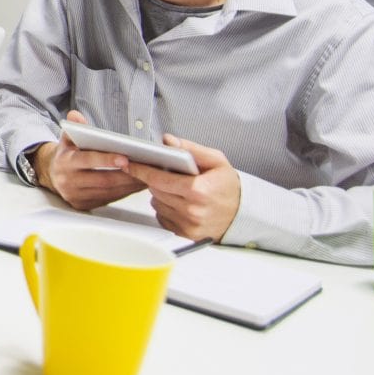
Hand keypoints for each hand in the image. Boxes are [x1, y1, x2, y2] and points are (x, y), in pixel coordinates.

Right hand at [34, 110, 147, 209]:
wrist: (52, 176)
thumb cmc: (67, 154)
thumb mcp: (68, 138)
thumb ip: (74, 127)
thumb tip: (75, 115)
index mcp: (65, 162)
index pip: (88, 161)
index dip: (107, 160)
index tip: (125, 159)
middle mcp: (68, 181)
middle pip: (103, 180)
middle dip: (127, 175)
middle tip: (146, 168)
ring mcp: (75, 196)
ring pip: (108, 192)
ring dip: (129, 185)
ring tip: (147, 176)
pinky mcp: (83, 205)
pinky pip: (108, 199)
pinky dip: (125, 192)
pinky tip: (136, 185)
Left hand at [124, 134, 240, 241]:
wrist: (243, 214)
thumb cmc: (229, 186)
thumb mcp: (216, 161)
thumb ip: (191, 148)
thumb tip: (168, 140)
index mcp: (198, 190)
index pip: (159, 179)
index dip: (142, 170)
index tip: (131, 165)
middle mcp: (192, 210)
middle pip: (156, 190)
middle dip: (156, 180)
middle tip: (166, 174)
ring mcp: (187, 224)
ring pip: (157, 203)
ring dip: (161, 194)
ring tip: (179, 189)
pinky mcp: (184, 233)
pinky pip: (162, 217)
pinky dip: (166, 208)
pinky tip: (180, 203)